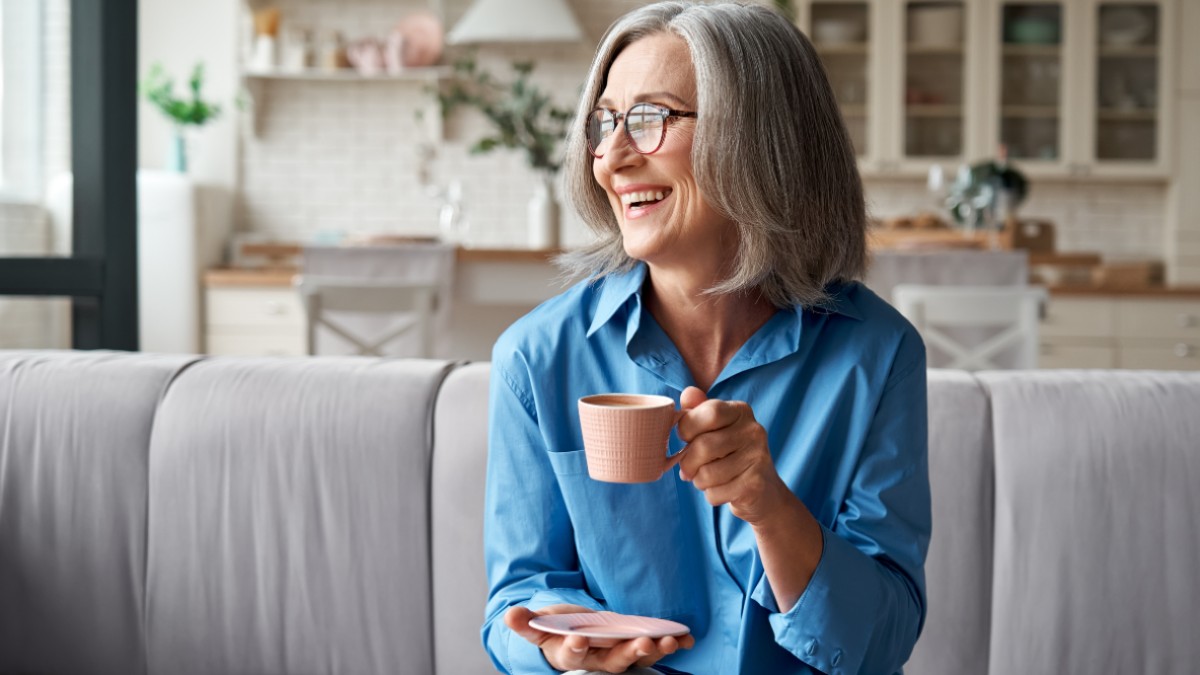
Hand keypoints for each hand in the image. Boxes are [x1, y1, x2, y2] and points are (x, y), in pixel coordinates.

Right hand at [504, 604, 693, 671]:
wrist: (574, 635)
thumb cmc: (557, 630)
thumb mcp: (540, 625)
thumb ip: (527, 623)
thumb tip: (510, 615)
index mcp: (570, 655)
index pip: (572, 656)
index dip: (575, 649)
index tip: (579, 640)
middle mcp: (597, 660)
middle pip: (614, 662)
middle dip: (629, 653)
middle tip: (642, 643)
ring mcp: (619, 655)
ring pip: (638, 658)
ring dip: (655, 650)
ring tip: (670, 641)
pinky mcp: (635, 647)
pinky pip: (655, 648)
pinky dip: (672, 644)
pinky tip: (686, 638)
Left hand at [676, 386, 790, 524]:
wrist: (763, 492)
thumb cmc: (730, 455)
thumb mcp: (715, 429)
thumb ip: (699, 410)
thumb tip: (688, 393)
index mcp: (741, 411)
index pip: (708, 412)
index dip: (687, 428)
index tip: (686, 438)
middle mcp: (754, 431)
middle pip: (703, 446)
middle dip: (688, 463)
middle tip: (689, 468)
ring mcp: (758, 457)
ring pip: (706, 474)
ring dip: (699, 481)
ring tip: (707, 478)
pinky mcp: (755, 485)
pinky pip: (715, 493)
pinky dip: (711, 495)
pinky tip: (723, 490)